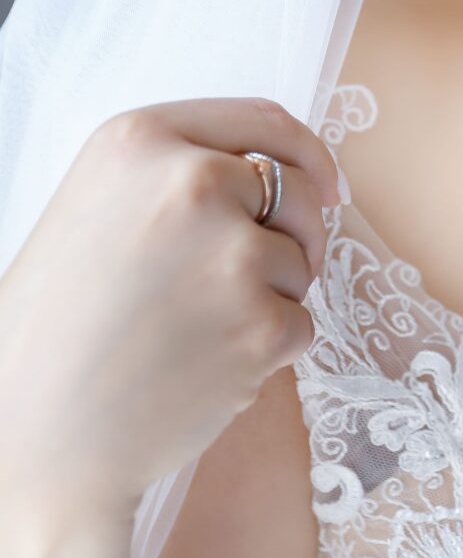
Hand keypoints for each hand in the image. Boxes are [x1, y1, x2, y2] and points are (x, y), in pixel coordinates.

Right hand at [0, 97, 342, 523]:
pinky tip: (204, 367)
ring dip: (270, 296)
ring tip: (191, 330)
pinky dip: (269, 350)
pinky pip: (302, 324)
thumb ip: (177, 174)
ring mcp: (232, 253)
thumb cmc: (60, 328)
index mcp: (140, 140)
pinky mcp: (262, 324)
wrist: (38, 436)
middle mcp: (192, 182)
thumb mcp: (98, 208)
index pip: (263, 121)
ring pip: (301, 262)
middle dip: (293, 234)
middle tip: (241, 282)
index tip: (328, 184)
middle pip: (297, 192)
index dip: (307, 154)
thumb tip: (279, 173)